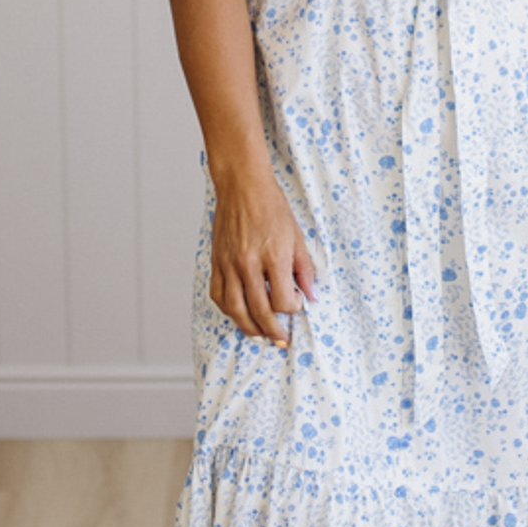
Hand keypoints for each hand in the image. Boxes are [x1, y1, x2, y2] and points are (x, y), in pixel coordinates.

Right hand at [208, 168, 316, 348]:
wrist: (242, 186)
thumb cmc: (272, 207)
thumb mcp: (298, 237)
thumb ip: (305, 270)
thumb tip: (311, 295)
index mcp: (274, 257)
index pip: (283, 300)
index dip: (293, 308)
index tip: (297, 304)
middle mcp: (249, 264)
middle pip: (259, 311)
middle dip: (272, 331)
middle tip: (280, 340)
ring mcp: (229, 264)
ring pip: (235, 309)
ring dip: (248, 327)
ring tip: (259, 335)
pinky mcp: (216, 261)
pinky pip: (218, 294)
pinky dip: (228, 309)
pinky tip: (238, 314)